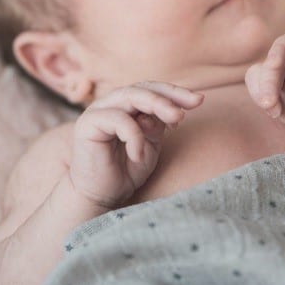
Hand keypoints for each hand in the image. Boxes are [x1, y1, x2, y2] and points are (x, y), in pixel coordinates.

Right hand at [69, 82, 203, 208]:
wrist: (101, 196)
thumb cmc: (126, 170)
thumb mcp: (151, 143)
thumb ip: (159, 125)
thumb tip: (173, 110)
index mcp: (126, 105)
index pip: (151, 89)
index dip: (175, 92)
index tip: (198, 100)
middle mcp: (110, 103)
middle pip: (142, 88)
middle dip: (168, 97)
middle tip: (185, 111)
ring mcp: (97, 111)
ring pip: (130, 96)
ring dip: (157, 106)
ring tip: (176, 121)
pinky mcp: (87, 124)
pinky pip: (118, 120)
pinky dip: (134, 135)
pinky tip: (138, 155)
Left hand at [245, 12, 284, 140]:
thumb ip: (276, 107)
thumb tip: (268, 101)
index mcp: (282, 71)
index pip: (259, 70)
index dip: (259, 88)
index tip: (272, 108)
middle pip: (274, 55)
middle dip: (267, 79)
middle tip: (270, 103)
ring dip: (278, 57)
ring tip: (275, 67)